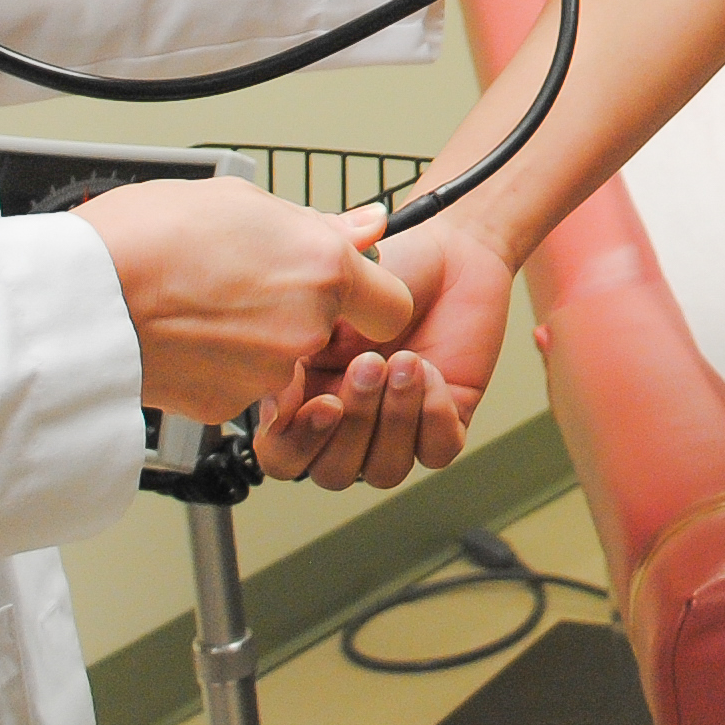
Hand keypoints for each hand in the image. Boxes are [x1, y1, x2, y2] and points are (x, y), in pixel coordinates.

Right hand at [67, 182, 413, 424]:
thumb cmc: (145, 238)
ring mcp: (265, 376)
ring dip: (256, 339)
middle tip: (246, 283)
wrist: (78, 300)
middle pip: (330, 333)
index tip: (344, 286)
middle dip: (300, 313)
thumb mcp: (239, 202)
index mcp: (322, 272)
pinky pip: (239, 385)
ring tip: (203, 304)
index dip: (368, 297)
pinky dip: (219, 366)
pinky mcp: (224, 409)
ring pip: (283, 361)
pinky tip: (184, 334)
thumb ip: (317, 224)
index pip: (392, 307)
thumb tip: (367, 225)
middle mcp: (304, 331)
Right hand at [252, 215, 513, 489]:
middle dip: (354, 424)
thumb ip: (295, 353)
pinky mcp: (445, 420)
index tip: (324, 403)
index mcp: (306, 399)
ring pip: (385, 470)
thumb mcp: (327, 304)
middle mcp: (348, 422)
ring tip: (407, 361)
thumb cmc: (386, 270)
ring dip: (394, 418)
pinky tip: (432, 370)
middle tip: (370, 364)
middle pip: (334, 473)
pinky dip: (433, 416)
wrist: (449, 251)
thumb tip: (275, 405)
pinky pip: (436, 451)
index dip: (298, 443)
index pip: (284, 456)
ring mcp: (396, 426)